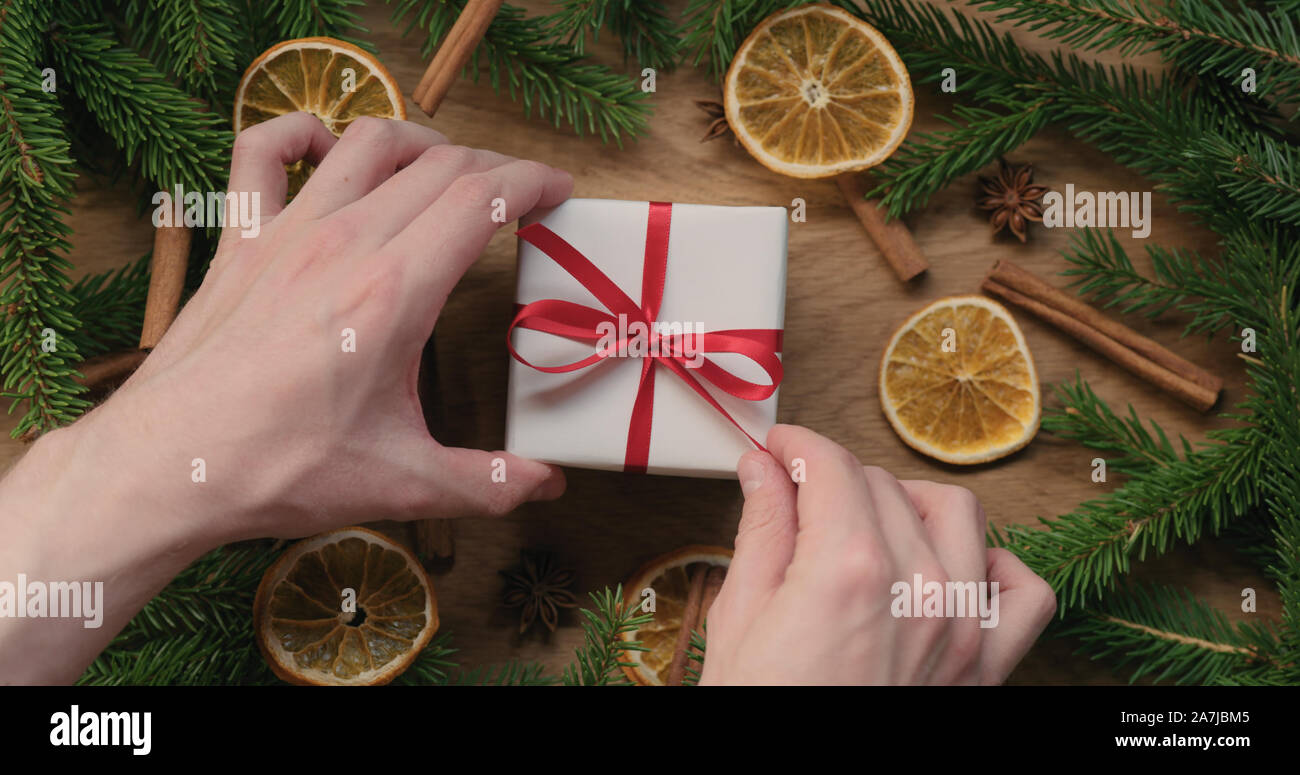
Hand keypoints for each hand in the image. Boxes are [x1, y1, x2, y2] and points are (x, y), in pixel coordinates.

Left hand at [0, 113, 570, 681]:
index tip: (559, 190)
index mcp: (394, 293)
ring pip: (369, 142)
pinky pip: (263, 151)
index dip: (532, 182)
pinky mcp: (241, 240)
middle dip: (495, 167)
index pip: (481, 198)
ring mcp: (287, 232)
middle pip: (440, 164)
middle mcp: (345, 243)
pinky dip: (300, 131)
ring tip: (446, 166)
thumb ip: (488, 483)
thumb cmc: (281, 470)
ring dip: (421, 141)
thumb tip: (548, 485)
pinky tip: (326, 146)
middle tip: (520, 194)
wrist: (169, 466)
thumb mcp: (403, 484)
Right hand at [701, 424, 1055, 684]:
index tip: (777, 449)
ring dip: (908, 505)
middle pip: (881, 484)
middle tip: (796, 497)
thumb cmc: (762, 713)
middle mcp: (918, 590)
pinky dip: (992, 566)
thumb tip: (762, 469)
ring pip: (955, 513)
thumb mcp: (740, 619)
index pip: (831, 466)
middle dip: (833, 478)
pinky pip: (1021, 588)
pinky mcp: (986, 665)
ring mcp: (961, 628)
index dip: (796, 445)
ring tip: (867, 526)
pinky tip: (945, 571)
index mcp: (847, 572)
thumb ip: (761, 530)